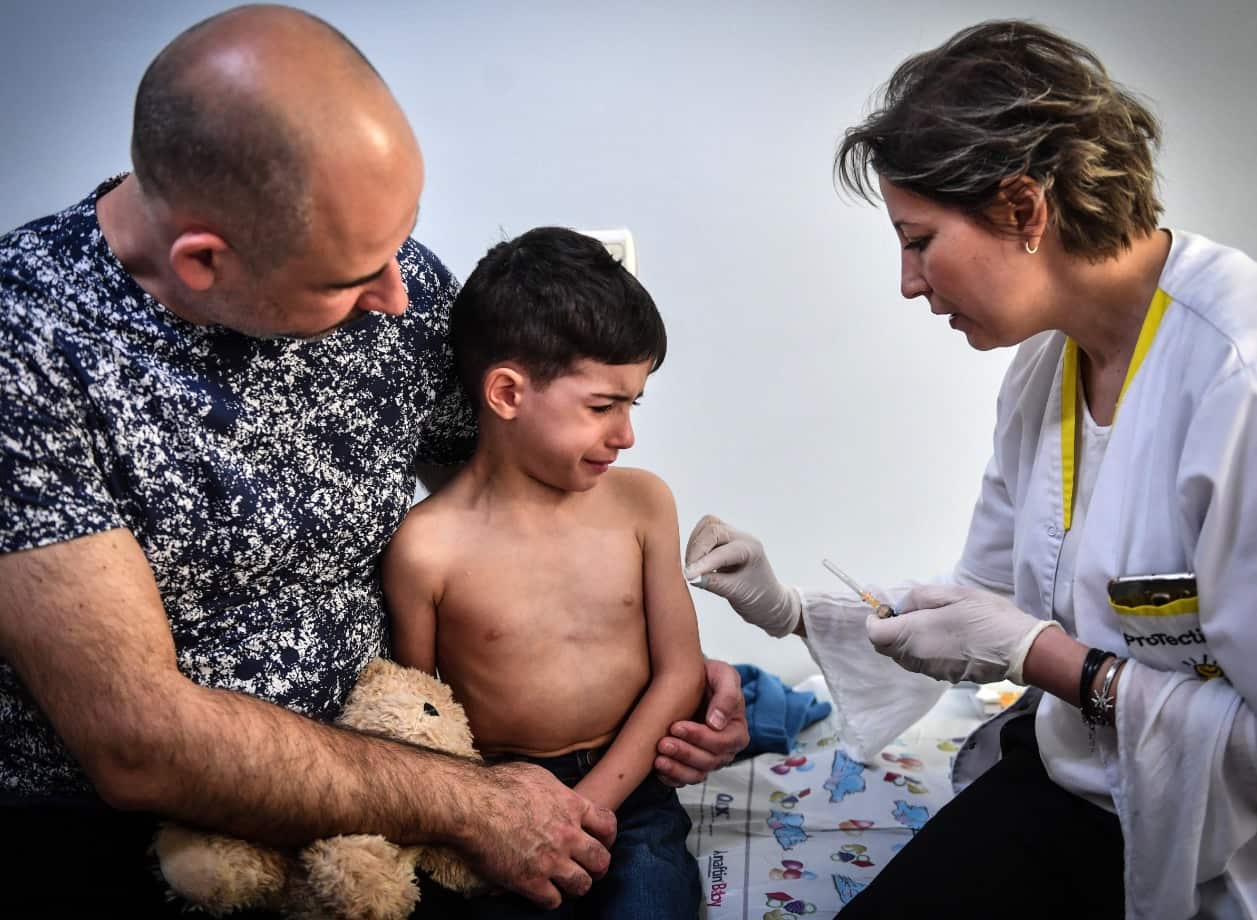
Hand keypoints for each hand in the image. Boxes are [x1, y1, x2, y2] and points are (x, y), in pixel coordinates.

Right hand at [459, 762, 615, 907]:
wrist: (471, 805)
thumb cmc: (498, 783)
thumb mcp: (537, 775)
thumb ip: (556, 789)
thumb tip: (558, 794)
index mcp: (571, 806)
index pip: (608, 826)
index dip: (607, 837)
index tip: (600, 841)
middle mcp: (568, 835)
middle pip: (601, 860)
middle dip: (597, 866)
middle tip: (587, 868)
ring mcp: (551, 860)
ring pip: (582, 885)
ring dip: (576, 885)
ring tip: (566, 883)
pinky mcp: (530, 881)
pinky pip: (553, 901)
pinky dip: (550, 898)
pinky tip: (541, 891)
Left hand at [655, 658, 748, 785]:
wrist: (690, 680)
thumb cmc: (710, 676)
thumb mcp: (724, 675)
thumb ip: (726, 695)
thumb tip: (717, 723)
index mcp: (737, 731)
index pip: (722, 743)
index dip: (700, 738)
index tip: (676, 726)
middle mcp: (724, 750)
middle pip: (708, 761)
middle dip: (684, 753)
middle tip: (663, 742)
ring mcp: (707, 760)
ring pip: (696, 774)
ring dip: (677, 769)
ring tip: (658, 759)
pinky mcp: (690, 765)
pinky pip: (683, 780)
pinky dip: (671, 777)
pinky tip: (657, 768)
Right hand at [683, 515, 800, 636]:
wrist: (769, 601)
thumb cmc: (759, 598)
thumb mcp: (737, 594)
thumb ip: (714, 583)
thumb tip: (691, 576)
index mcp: (751, 549)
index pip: (722, 550)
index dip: (702, 562)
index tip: (688, 576)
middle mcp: (743, 538)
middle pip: (712, 529)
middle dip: (696, 549)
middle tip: (689, 572)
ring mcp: (734, 536)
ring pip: (707, 526)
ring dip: (695, 544)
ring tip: (692, 567)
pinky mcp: (724, 540)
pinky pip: (705, 532)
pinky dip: (696, 544)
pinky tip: (695, 562)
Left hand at [866, 584, 1060, 684]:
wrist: (1020, 649)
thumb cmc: (986, 616)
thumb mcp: (952, 594)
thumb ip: (919, 598)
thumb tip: (902, 608)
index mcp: (914, 635)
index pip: (876, 636)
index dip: (876, 621)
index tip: (885, 610)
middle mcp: (917, 658)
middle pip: (887, 649)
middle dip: (889, 631)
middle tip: (908, 613)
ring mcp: (931, 671)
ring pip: (904, 658)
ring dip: (906, 642)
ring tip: (929, 623)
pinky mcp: (946, 678)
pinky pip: (922, 665)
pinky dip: (922, 652)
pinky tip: (943, 638)